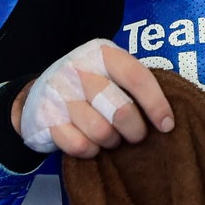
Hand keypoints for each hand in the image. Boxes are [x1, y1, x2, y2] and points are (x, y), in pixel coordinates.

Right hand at [11, 38, 174, 157]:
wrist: (36, 95)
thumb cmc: (87, 87)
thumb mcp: (109, 73)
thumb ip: (133, 84)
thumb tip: (168, 117)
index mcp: (101, 53)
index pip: (137, 77)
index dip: (156, 104)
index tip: (167, 125)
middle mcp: (78, 68)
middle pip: (121, 110)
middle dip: (134, 130)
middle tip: (134, 135)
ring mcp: (58, 93)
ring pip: (101, 132)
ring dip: (111, 142)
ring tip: (110, 138)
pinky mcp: (44, 118)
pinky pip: (79, 146)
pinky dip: (90, 151)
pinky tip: (90, 144)